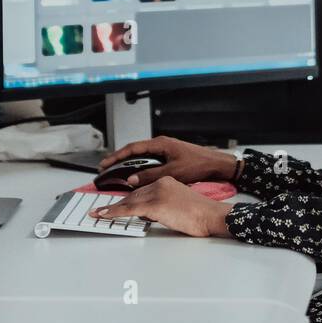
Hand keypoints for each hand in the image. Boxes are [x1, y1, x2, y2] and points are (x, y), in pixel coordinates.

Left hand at [90, 176, 234, 237]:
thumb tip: (147, 213)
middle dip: (117, 204)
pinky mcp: (156, 204)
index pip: (142, 190)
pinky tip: (104, 214)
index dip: (127, 200)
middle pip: (134, 195)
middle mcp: (161, 183)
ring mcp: (158, 192)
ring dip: (112, 209)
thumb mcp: (178, 206)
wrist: (211, 216)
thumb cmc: (201, 215)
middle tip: (101, 211)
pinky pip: (130, 208)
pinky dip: (114, 211)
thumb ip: (162, 206)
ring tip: (99, 214)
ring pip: (129, 201)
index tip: (115, 204)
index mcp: (167, 181)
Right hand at [98, 135, 237, 188]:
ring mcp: (166, 150)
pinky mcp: (170, 157)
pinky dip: (140, 167)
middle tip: (106, 168)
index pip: (132, 148)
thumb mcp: (173, 172)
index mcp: (161, 143)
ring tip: (117, 172)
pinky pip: (150, 161)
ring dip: (130, 164)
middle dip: (119, 159)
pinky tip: (137, 176)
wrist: (217, 164)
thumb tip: (132, 179)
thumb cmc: (199, 164)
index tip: (105, 163)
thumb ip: (151, 175)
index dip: (116, 156)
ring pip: (142, 156)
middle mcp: (162, 144)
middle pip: (135, 150)